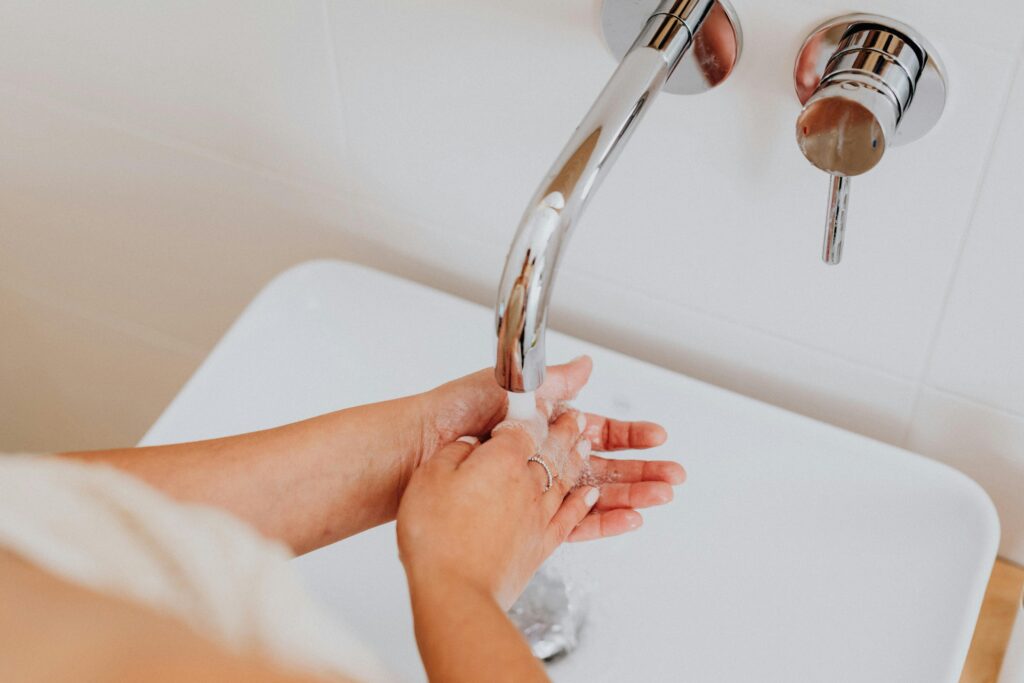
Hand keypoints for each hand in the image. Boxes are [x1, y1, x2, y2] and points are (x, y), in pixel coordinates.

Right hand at [398, 410, 595, 609]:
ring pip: (566, 479)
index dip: (534, 413)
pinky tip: (591, 496)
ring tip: (586, 446)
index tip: (541, 403)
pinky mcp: (541, 545)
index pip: (525, 428)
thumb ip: (455, 452)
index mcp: (501, 461)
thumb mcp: (430, 477)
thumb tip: (470, 442)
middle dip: (565, 431)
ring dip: (578, 460)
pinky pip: (572, 517)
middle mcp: (528, 485)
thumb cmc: (436, 536)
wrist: (455, 591)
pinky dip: (584, 503)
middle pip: (553, 450)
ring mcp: (539, 516)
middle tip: (576, 417)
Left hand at [415, 356, 684, 539]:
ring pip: (595, 495)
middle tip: (674, 476)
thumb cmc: (454, 412)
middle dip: (642, 471)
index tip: (657, 438)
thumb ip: (552, 381)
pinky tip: (627, 518)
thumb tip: (586, 364)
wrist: (419, 448)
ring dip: (631, 496)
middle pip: (605, 467)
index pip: (597, 432)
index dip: (629, 437)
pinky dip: (601, 522)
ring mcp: (537, 488)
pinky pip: (571, 523)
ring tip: (661, 497)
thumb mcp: (510, 386)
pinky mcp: (526, 514)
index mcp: (545, 426)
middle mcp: (544, 458)